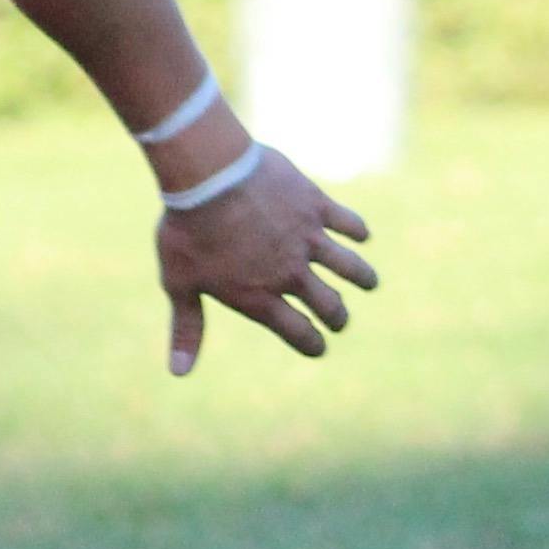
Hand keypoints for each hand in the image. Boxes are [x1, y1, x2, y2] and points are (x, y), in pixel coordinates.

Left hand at [157, 145, 378, 374]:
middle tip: (339, 319)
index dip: (313, 345)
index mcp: (260, 296)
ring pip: (350, 267)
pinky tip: (361, 235)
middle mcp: (291, 273)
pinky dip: (358, 230)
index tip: (319, 347)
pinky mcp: (315, 205)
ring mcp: (307, 239)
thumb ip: (186, 328)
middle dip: (338, 318)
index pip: (299, 333)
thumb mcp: (179, 283)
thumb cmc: (187, 230)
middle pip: (330, 305)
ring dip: (362, 277)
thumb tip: (179, 373)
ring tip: (369, 283)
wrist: (209, 175)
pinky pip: (348, 221)